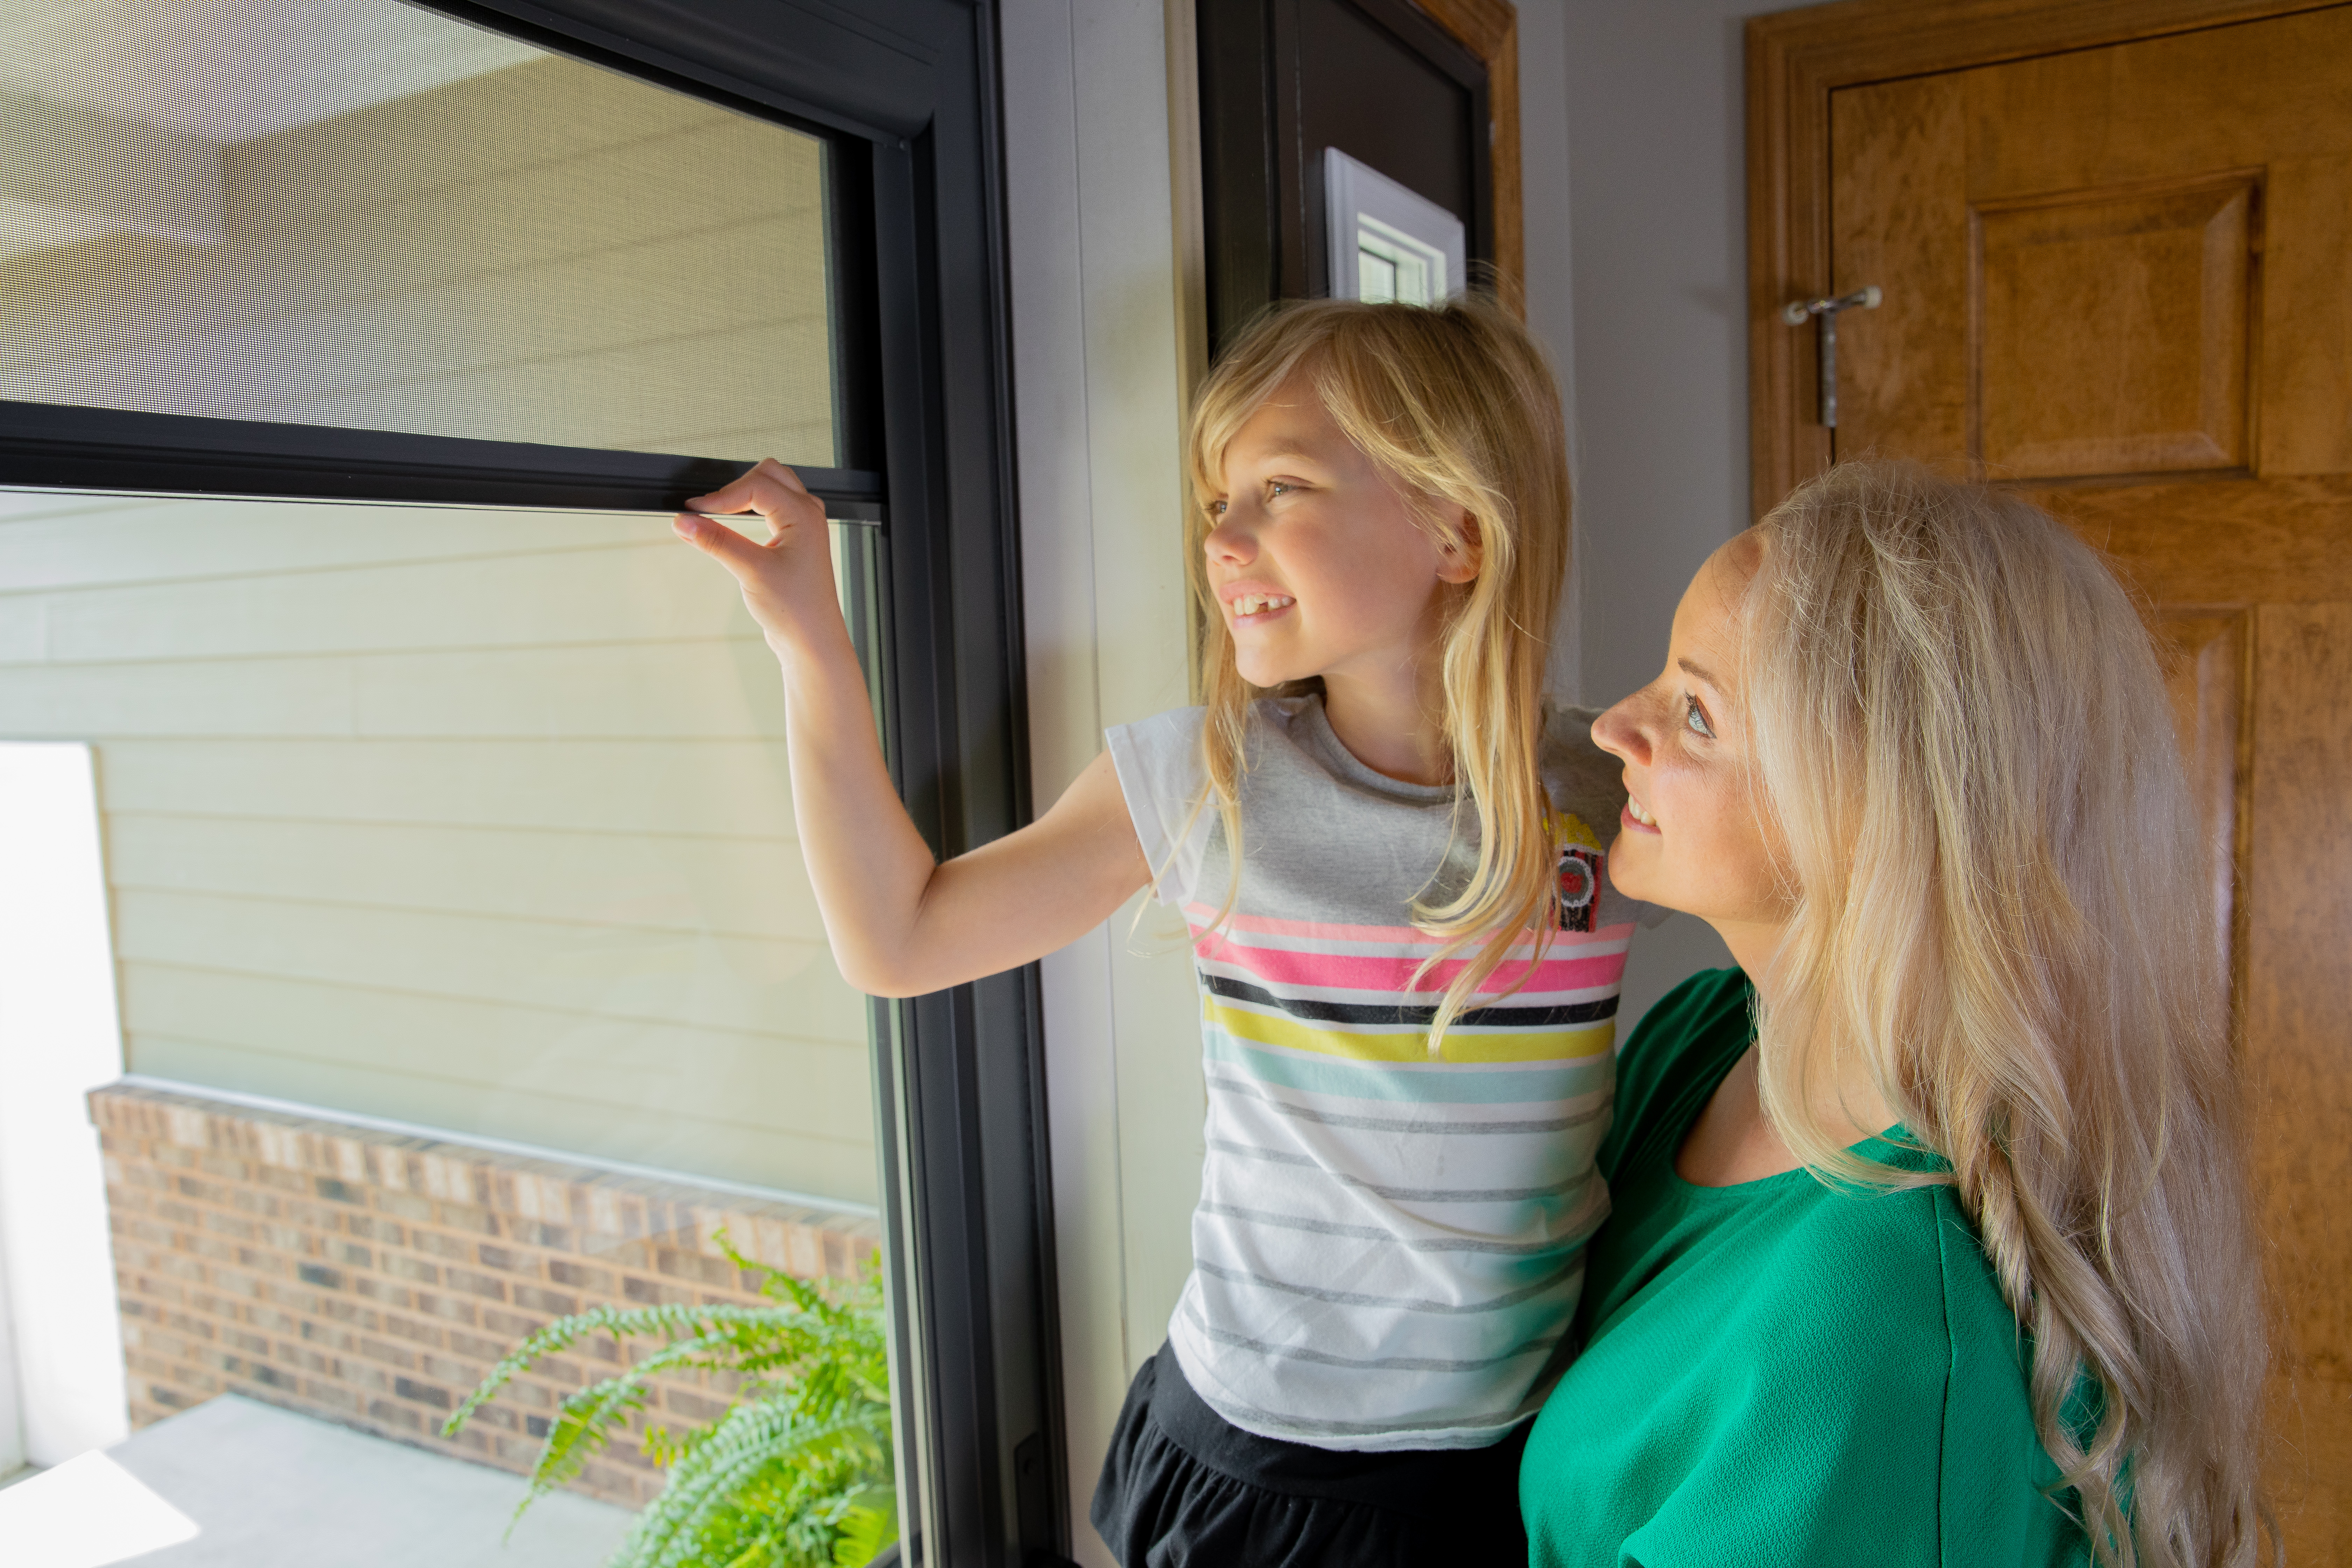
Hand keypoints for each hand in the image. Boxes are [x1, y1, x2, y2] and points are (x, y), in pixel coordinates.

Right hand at [672, 458, 840, 651]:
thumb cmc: (796, 610)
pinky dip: (750, 508)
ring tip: (717, 513)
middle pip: (767, 473)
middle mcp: (807, 514)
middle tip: (707, 509)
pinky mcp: (795, 538)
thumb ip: (716, 542)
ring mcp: (803, 525)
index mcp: (804, 515)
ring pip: (771, 487)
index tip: (693, 510)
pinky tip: (732, 524)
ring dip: (744, 494)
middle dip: (735, 486)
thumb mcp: (751, 572)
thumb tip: (684, 522)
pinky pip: (772, 507)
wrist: (812, 640)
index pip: (755, 486)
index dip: (721, 496)